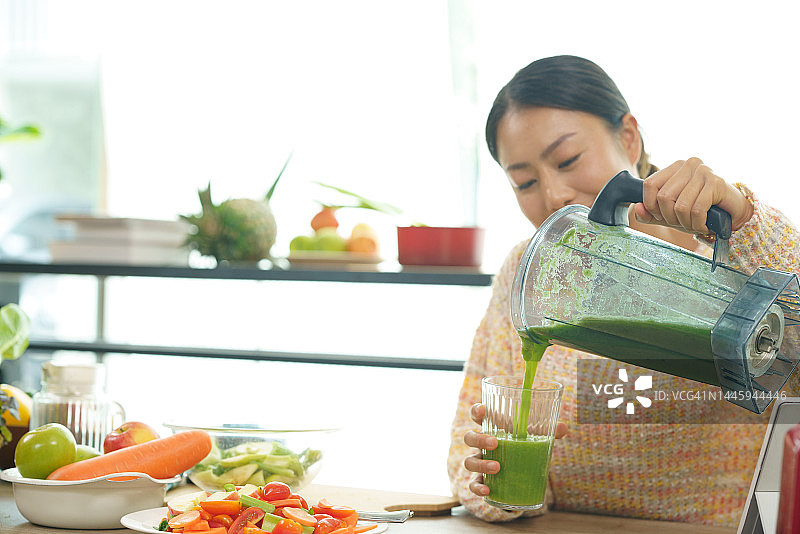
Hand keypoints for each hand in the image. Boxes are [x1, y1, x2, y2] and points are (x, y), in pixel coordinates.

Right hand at [463, 403, 567, 497]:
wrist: (518, 470)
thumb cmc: (522, 446)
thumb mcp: (533, 437)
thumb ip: (547, 431)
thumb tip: (563, 428)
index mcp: (491, 428)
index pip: (477, 415)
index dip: (476, 411)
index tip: (482, 410)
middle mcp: (481, 445)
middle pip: (469, 437)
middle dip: (480, 439)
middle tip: (495, 442)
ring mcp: (479, 462)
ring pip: (469, 461)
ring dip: (481, 464)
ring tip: (497, 467)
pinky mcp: (481, 481)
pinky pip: (472, 484)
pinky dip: (477, 487)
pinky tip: (487, 490)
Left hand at [633, 158, 753, 233]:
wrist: (732, 213)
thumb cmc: (699, 210)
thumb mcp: (669, 214)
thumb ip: (649, 213)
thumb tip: (637, 209)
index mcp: (674, 167)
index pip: (649, 185)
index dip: (651, 206)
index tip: (661, 216)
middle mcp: (688, 164)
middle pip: (664, 197)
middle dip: (671, 218)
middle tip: (682, 223)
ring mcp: (703, 171)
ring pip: (680, 206)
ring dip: (686, 223)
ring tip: (694, 224)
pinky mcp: (716, 182)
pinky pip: (697, 210)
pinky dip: (698, 224)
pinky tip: (703, 225)